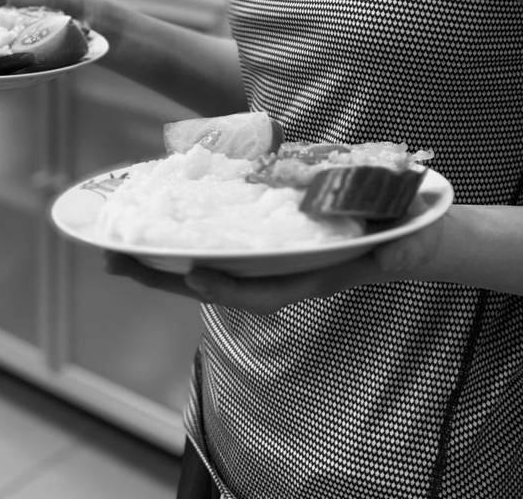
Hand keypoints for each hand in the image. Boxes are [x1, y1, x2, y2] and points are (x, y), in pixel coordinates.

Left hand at [103, 215, 448, 312]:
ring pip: (211, 266)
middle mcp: (284, 271)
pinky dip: (190, 240)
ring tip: (119, 249)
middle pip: (218, 283)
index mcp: (313, 274)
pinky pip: (221, 246)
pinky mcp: (265, 239)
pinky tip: (163, 229)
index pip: (265, 293)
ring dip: (166, 261)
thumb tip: (392, 253)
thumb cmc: (403, 236)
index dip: (229, 288)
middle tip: (114, 261)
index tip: (193, 274)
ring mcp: (271, 257)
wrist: (408, 235)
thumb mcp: (403, 243)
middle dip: (166, 277)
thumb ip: (397, 250)